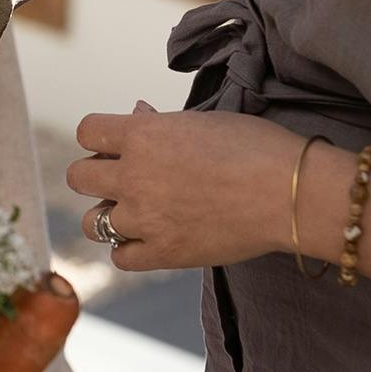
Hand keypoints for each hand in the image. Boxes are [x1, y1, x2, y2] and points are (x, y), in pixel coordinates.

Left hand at [67, 103, 303, 270]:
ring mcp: (145, 218)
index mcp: (143, 136)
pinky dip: (128, 249)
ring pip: (91, 222)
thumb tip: (136, 114)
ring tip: (136, 213)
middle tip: (123, 180)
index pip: (87, 131)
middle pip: (78, 177)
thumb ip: (161, 123)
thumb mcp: (204, 122)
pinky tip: (149, 239)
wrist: (292, 193)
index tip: (115, 145)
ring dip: (108, 216)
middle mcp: (134, 176)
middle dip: (96, 176)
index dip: (98, 138)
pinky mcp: (162, 252)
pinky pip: (119, 257)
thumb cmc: (257, 148)